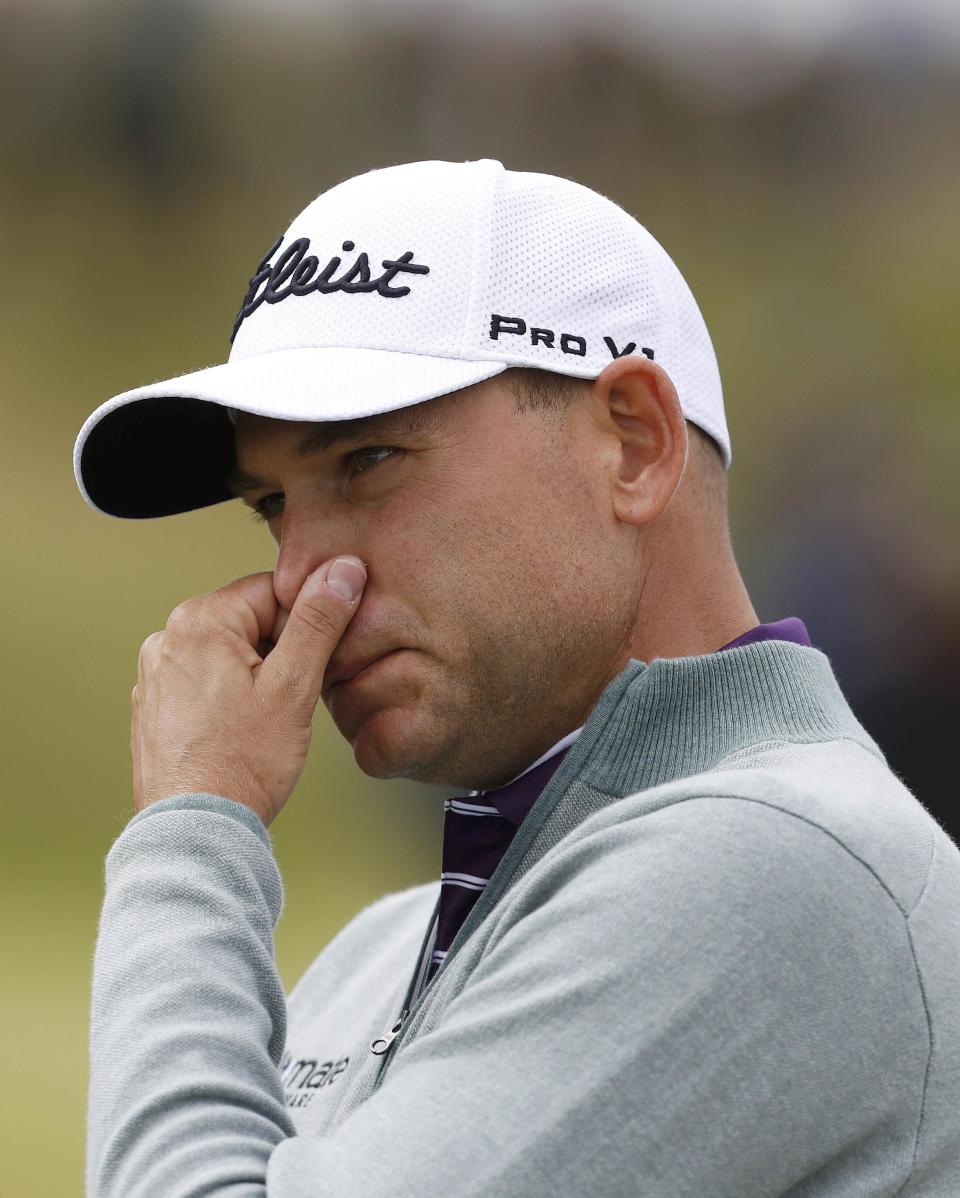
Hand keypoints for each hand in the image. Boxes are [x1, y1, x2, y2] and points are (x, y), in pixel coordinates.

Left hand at [130, 556, 366, 825]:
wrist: (195, 829)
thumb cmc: (241, 764)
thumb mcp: (294, 685)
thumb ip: (319, 621)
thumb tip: (342, 571)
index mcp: (199, 620)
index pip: (274, 590)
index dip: (306, 624)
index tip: (317, 660)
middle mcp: (167, 638)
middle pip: (250, 621)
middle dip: (281, 652)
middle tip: (292, 698)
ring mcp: (155, 674)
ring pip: (229, 653)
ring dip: (257, 676)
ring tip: (266, 721)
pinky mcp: (154, 706)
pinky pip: (205, 682)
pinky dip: (230, 699)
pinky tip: (241, 733)